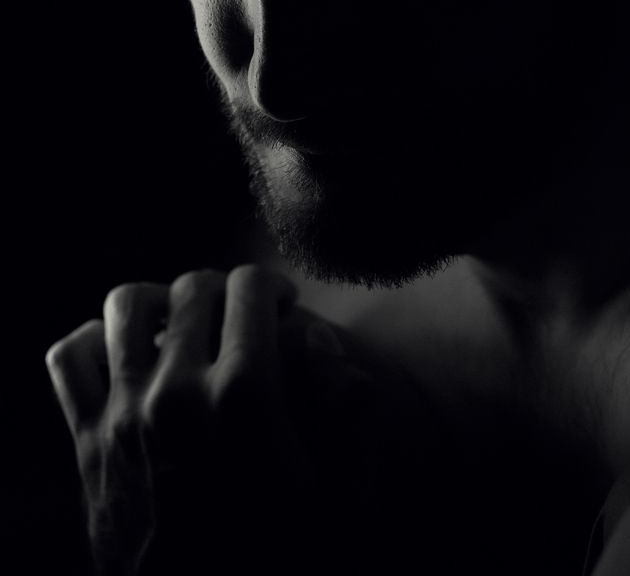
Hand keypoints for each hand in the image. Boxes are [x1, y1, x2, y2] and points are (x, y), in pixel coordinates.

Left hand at [45, 265, 423, 573]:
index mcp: (244, 398)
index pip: (250, 287)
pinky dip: (93, 340)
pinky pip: (71, 356)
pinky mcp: (86, 440)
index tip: (280, 304)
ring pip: (127, 304)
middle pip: (193, 287)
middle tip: (236, 314)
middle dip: (222, 289)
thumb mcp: (339, 500)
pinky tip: (123, 353)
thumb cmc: (275, 558)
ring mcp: (124, 413)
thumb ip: (354, 415)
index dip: (272, 286)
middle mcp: (178, 391)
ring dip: (158, 301)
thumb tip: (331, 348)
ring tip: (178, 322)